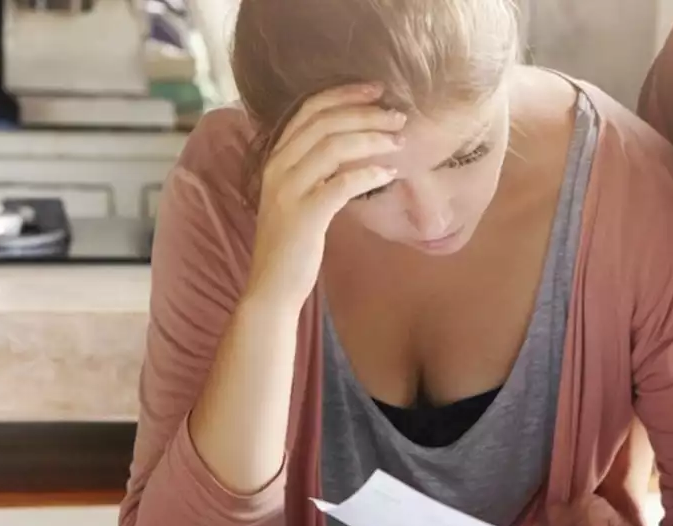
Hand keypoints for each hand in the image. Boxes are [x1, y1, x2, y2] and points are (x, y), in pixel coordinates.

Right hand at [249, 83, 406, 306]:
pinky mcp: (304, 216)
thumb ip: (317, 170)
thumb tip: (357, 148)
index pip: (308, 110)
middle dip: (365, 113)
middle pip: (324, 122)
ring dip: (372, 139)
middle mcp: (277, 168)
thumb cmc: (293, 244)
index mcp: (275, 159)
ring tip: (400, 142)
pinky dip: (368, 174)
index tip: (376, 90)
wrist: (272, 287)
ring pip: (333, 147)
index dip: (343, 94)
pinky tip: (389, 174)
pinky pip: (341, 184)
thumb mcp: (299, 197)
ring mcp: (288, 191)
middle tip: (398, 116)